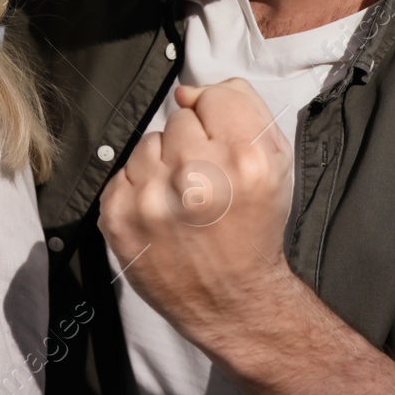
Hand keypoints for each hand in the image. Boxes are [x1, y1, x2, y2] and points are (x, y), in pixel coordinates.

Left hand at [98, 79, 295, 344]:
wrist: (232, 301)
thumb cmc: (254, 228)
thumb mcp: (276, 163)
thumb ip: (241, 109)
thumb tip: (186, 93)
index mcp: (245, 160)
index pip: (213, 98)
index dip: (219, 122)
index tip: (224, 150)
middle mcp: (197, 178)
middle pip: (178, 121)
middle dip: (190, 146)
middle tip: (205, 184)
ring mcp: (152, 199)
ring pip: (147, 144)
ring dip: (161, 166)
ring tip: (182, 200)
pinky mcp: (118, 217)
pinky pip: (120, 172)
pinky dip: (138, 189)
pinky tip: (160, 213)